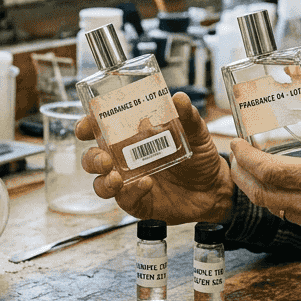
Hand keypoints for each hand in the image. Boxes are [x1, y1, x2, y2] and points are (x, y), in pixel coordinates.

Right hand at [78, 92, 233, 223]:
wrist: (214, 187)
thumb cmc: (198, 156)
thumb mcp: (195, 133)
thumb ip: (187, 116)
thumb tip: (179, 98)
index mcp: (130, 137)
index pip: (99, 129)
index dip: (86, 126)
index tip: (86, 126)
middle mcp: (124, 160)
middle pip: (92, 159)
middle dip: (93, 158)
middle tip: (105, 158)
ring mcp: (128, 182)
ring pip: (100, 183)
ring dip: (104, 181)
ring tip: (117, 177)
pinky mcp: (138, 201)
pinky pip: (125, 199)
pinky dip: (132, 192)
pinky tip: (146, 184)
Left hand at [229, 97, 300, 270]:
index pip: (268, 171)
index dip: (245, 158)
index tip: (235, 144)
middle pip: (260, 194)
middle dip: (241, 175)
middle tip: (235, 158)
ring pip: (273, 208)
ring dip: (257, 189)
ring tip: (253, 170)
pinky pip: (292, 217)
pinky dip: (278, 201)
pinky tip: (284, 187)